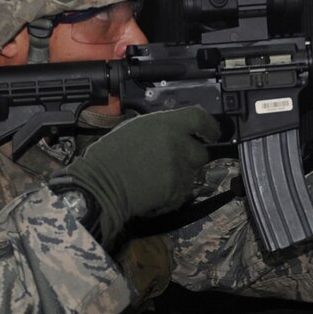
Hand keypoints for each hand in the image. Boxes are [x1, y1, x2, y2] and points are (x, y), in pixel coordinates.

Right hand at [60, 108, 218, 245]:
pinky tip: (154, 190)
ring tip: (157, 178)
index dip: (209, 127)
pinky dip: (173, 194)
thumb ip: (161, 129)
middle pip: (201, 152)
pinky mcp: (177, 191)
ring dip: (181, 176)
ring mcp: (179, 169)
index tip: (211, 133)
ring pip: (193, 174)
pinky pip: (183, 192)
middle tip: (173, 161)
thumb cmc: (109, 156)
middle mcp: (177, 145)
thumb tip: (176, 132)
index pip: (200, 119)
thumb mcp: (135, 128)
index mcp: (166, 124)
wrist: (101, 185)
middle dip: (191, 157)